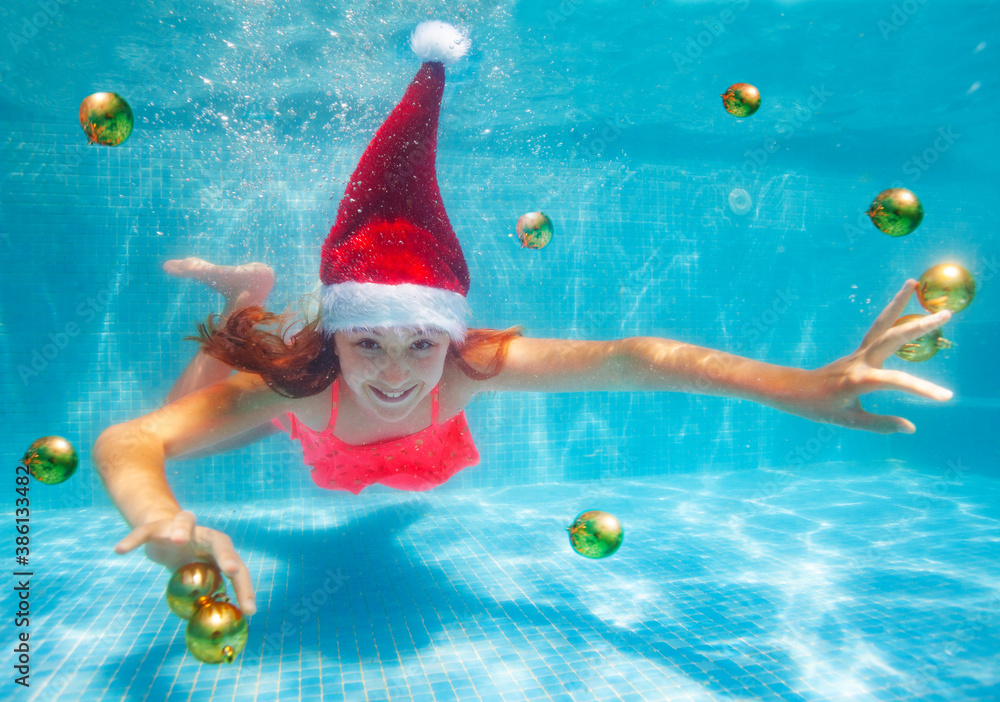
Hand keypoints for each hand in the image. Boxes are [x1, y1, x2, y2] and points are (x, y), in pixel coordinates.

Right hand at [114, 510, 256, 614]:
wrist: (162, 532)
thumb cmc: (187, 559)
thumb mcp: (200, 574)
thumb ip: (208, 592)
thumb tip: (215, 626)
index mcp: (218, 550)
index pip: (237, 568)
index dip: (244, 587)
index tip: (250, 609)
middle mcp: (204, 535)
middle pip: (221, 542)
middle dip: (227, 555)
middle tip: (230, 570)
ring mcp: (181, 527)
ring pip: (185, 521)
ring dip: (182, 529)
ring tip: (178, 540)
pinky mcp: (156, 526)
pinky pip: (144, 532)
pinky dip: (132, 540)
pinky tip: (120, 550)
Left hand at [796, 280, 952, 433]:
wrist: (796, 390)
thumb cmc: (820, 407)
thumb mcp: (848, 421)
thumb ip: (880, 424)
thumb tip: (911, 427)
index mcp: (859, 380)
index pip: (896, 381)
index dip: (922, 389)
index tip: (946, 396)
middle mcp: (861, 361)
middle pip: (893, 338)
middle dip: (921, 326)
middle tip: (947, 314)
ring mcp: (859, 353)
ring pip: (881, 324)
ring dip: (898, 303)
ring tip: (912, 282)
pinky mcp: (859, 351)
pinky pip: (878, 329)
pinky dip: (891, 314)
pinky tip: (902, 301)